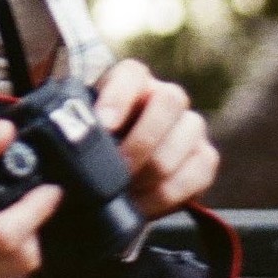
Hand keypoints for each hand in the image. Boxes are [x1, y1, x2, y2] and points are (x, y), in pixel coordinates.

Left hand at [94, 59, 219, 218]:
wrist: (116, 177)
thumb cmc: (96, 146)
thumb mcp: (83, 129)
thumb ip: (81, 126)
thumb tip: (73, 138)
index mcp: (132, 79)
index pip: (133, 74)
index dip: (119, 98)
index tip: (105, 127)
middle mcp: (165, 95)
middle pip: (169, 101)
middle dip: (141, 142)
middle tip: (118, 171)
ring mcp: (190, 124)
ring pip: (187, 135)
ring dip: (155, 171)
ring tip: (128, 191)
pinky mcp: (205, 156)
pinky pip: (201, 169)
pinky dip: (171, 192)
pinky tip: (144, 203)